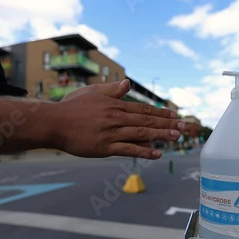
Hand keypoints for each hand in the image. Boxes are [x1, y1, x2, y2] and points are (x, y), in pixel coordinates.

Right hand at [50, 79, 184, 158]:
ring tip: (176, 137)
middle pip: (147, 121)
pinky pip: (128, 149)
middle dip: (167, 124)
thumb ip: (112, 90)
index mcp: (115, 105)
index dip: (160, 113)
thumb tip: (127, 84)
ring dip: (161, 135)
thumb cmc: (71, 106)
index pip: (143, 109)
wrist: (54, 122)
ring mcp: (111, 133)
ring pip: (141, 134)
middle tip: (184, 127)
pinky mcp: (105, 148)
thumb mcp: (92, 92)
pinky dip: (144, 151)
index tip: (174, 115)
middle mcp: (116, 118)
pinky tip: (157, 153)